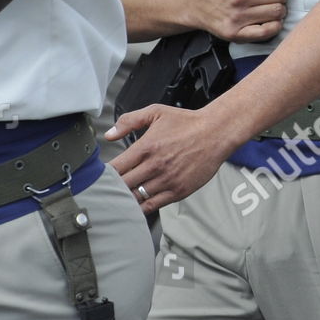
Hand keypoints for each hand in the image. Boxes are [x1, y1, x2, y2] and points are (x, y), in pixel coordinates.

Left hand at [106, 105, 236, 212]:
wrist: (217, 132)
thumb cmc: (188, 122)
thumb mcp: (156, 112)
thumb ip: (129, 121)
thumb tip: (109, 135)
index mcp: (146, 147)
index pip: (115, 169)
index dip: (104, 175)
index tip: (102, 176)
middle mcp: (155, 166)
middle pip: (122, 186)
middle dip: (113, 188)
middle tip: (109, 189)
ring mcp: (167, 180)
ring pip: (135, 198)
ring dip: (126, 198)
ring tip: (121, 197)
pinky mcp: (178, 191)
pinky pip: (152, 206)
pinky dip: (141, 208)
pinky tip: (136, 205)